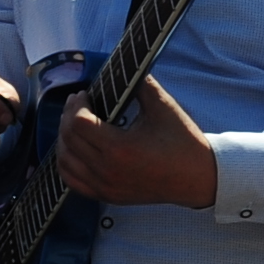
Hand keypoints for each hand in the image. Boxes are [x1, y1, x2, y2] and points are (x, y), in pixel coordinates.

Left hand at [58, 77, 221, 208]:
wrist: (199, 179)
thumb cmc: (184, 143)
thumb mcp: (164, 108)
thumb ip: (139, 84)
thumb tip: (120, 68)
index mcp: (121, 149)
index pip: (79, 123)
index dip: (76, 104)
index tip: (84, 94)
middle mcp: (108, 170)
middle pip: (69, 139)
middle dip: (68, 116)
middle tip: (77, 103)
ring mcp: (105, 186)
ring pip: (65, 160)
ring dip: (64, 138)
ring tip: (74, 123)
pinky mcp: (107, 195)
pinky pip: (72, 181)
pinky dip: (67, 163)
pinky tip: (73, 148)